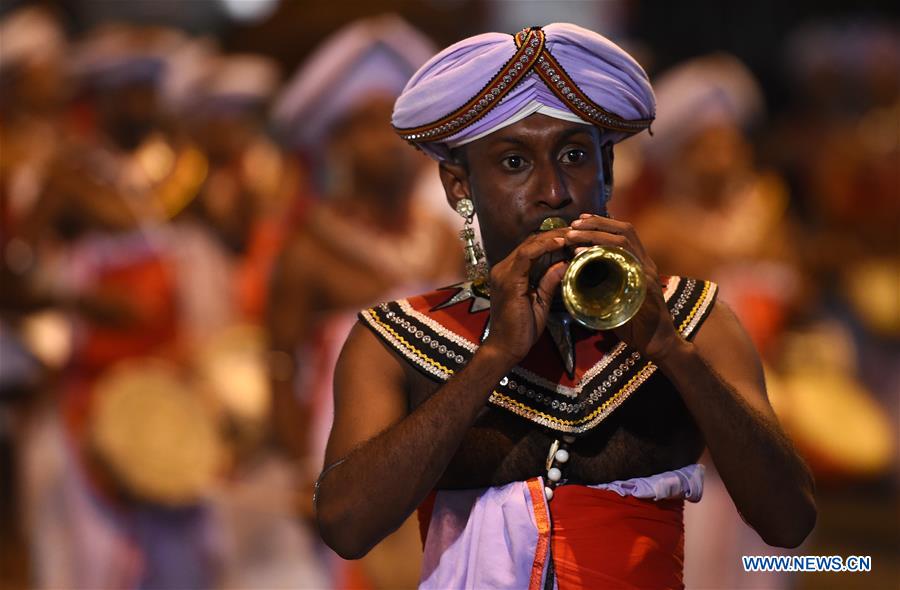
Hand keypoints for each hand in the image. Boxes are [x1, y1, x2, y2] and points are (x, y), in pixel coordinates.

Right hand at [481, 229, 568, 364]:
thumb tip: (564, 264)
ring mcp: (503, 273)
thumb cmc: (521, 329)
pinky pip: (526, 256)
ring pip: (529, 244)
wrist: (506, 348)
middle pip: (531, 241)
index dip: (552, 239)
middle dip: (555, 234)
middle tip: (578, 231)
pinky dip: (544, 246)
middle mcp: (503, 269)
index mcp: (509, 273)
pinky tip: (561, 243)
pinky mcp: (508, 281)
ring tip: (573, 234)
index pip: (531, 247)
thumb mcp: (540, 300)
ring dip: (553, 237)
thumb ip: (549, 280)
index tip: (573, 237)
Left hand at [566, 214, 682, 359]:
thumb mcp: (616, 297)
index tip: (581, 220)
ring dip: (595, 234)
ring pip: (623, 241)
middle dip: (597, 223)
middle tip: (574, 223)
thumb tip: (579, 274)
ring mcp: (647, 272)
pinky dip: (602, 254)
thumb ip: (603, 283)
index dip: (602, 223)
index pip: (624, 232)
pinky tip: (583, 255)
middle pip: (625, 229)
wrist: (657, 344)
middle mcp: (645, 263)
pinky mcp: (645, 285)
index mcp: (639, 263)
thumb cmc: (634, 324)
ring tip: (574, 235)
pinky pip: (625, 262)